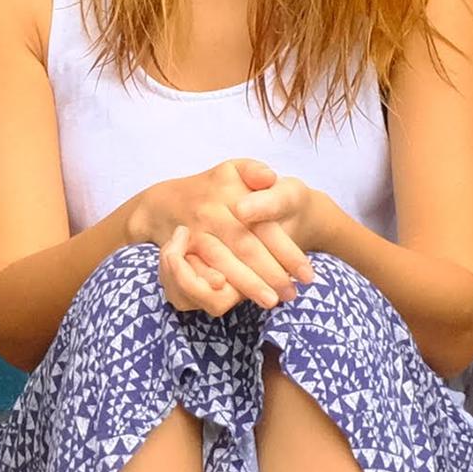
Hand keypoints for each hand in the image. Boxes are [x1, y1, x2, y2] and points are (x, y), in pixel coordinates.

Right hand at [130, 161, 321, 311]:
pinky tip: (234, 300)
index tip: (307, 274)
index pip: (264, 227)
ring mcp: (193, 231)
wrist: (165, 202)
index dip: (287, 252)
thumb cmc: (212, 188)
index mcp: (229, 192)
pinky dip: (217, 287)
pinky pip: (200, 271)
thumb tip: (270, 177)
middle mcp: (211, 211)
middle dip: (271, 274)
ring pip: (224, 262)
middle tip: (292, 295)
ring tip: (272, 302)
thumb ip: (254, 171)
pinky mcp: (179, 249)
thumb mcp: (233, 169)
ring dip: (248, 285)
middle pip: (246, 247)